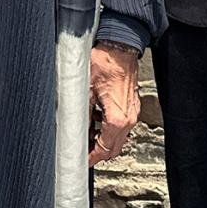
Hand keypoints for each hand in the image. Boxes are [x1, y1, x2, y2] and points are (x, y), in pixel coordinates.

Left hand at [88, 43, 140, 165]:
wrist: (120, 46)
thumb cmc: (105, 63)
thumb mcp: (85, 91)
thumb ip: (80, 115)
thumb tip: (74, 130)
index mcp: (117, 119)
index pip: (105, 149)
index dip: (91, 157)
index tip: (82, 160)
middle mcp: (128, 118)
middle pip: (114, 147)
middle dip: (97, 151)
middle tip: (82, 149)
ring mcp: (132, 112)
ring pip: (118, 136)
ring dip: (103, 138)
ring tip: (87, 131)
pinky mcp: (132, 105)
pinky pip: (121, 124)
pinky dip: (109, 126)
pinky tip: (96, 117)